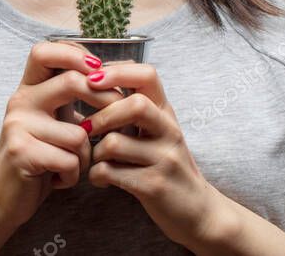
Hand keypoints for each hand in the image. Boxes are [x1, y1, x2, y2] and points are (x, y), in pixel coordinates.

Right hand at [0, 41, 125, 230]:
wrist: (1, 198)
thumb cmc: (37, 157)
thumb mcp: (49, 120)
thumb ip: (68, 98)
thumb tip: (113, 75)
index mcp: (28, 90)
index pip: (43, 51)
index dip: (74, 53)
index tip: (98, 70)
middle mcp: (20, 102)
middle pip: (71, 82)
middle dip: (104, 101)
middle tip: (117, 120)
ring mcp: (18, 126)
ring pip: (78, 134)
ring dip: (86, 156)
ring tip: (72, 165)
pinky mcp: (22, 152)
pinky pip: (70, 160)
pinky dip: (73, 175)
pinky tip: (59, 179)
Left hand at [80, 62, 228, 248]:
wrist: (197, 211)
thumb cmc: (165, 165)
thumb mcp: (157, 130)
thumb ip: (133, 107)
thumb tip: (93, 77)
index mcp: (166, 112)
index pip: (147, 75)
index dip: (117, 72)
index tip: (92, 80)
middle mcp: (169, 131)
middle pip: (134, 105)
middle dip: (102, 115)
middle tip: (86, 128)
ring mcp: (164, 159)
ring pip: (114, 143)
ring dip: (94, 152)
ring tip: (96, 159)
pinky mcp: (154, 186)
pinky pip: (110, 172)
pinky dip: (96, 175)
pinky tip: (100, 179)